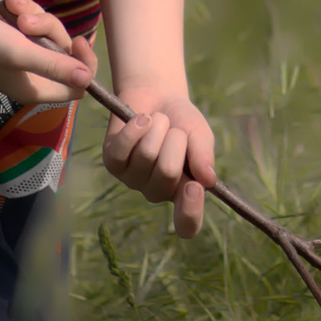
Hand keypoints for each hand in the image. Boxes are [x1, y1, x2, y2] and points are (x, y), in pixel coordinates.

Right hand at [0, 0, 94, 106]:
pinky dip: (25, 10)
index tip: (76, 40)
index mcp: (36, 90)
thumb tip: (88, 81)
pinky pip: (36, 24)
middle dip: (49, 30)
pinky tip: (9, 2)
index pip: (78, 86)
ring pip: (50, 34)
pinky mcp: (18, 39)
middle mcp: (33, 76)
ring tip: (13, 7)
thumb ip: (55, 66)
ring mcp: (25, 56)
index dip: (83, 65)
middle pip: (65, 53)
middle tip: (26, 21)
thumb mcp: (22, 53)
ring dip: (35, 16)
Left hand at [102, 86, 215, 235]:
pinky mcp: (112, 162)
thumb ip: (204, 156)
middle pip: (167, 173)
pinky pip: (122, 149)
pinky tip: (142, 118)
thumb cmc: (183, 121)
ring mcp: (132, 179)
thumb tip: (208, 180)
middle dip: (176, 140)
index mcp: (183, 192)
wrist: (158, 97)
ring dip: (158, 128)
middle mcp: (156, 191)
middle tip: (176, 130)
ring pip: (146, 155)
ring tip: (159, 120)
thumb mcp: (200, 136)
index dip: (190, 213)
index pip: (186, 224)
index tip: (195, 188)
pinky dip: (136, 128)